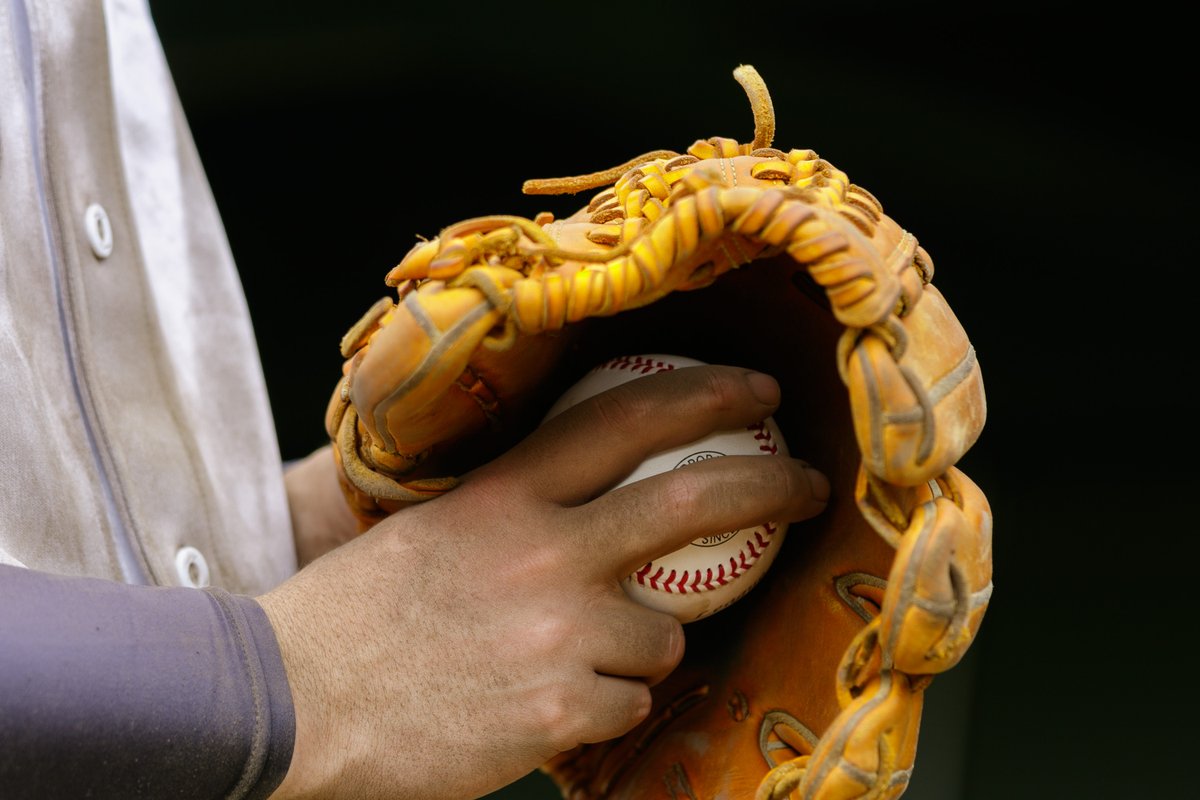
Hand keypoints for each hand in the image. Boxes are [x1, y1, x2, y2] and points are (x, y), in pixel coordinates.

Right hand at [258, 365, 829, 799]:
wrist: (294, 702)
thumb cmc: (354, 614)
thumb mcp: (431, 529)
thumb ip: (511, 508)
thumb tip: (577, 492)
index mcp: (508, 497)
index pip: (624, 421)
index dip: (703, 395)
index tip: (755, 390)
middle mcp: (546, 555)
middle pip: (690, 502)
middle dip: (769, 483)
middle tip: (807, 484)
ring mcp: (558, 636)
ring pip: (664, 635)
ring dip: (639, 645)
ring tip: (571, 656)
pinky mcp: (558, 713)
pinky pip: (627, 702)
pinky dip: (603, 703)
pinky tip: (543, 702)